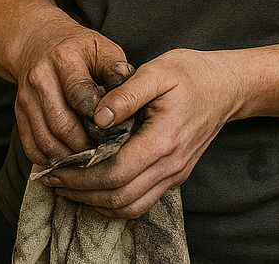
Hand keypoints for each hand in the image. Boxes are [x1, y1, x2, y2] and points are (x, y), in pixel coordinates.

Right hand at [14, 15, 132, 167]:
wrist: (41, 41)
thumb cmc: (81, 49)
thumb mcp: (104, 49)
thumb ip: (118, 74)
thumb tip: (130, 106)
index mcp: (65, 58)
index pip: (81, 99)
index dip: (98, 121)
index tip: (114, 134)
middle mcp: (40, 77)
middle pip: (61, 125)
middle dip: (84, 146)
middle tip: (102, 155)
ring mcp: (26, 96)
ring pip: (45, 140)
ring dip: (67, 158)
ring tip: (87, 162)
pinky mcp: (19, 112)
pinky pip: (31, 147)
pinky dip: (49, 160)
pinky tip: (66, 162)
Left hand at [42, 48, 246, 218]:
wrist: (228, 86)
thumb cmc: (192, 73)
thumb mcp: (158, 70)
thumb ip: (126, 93)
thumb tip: (96, 116)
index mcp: (165, 139)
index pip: (116, 172)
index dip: (81, 176)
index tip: (55, 167)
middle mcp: (171, 165)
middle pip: (119, 198)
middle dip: (80, 193)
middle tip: (51, 178)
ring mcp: (174, 174)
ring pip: (129, 208)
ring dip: (94, 202)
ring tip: (66, 185)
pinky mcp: (174, 176)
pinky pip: (140, 202)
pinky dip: (113, 202)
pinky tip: (93, 186)